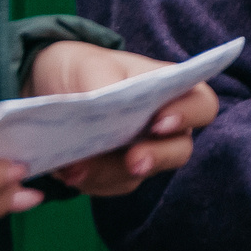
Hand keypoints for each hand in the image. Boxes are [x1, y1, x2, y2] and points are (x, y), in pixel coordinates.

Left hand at [24, 41, 220, 195]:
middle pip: (180, 150)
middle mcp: (163, 125)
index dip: (189, 115)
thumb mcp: (90, 65)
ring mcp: (142, 151)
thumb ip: (105, 82)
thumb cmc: (84, 68)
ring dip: (108, 173)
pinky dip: (90, 180)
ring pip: (140, 173)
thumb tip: (114, 103)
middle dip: (156, 157)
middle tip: (133, 161)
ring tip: (75, 167)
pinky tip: (68, 170)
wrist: (50, 87)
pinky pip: (112, 185)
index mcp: (169, 89)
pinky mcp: (116, 172)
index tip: (159, 123)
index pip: (200, 105)